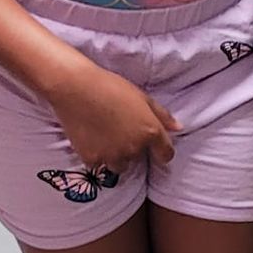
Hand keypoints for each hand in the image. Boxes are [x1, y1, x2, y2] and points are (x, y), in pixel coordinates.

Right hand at [46, 59, 177, 171]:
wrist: (74, 87)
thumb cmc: (110, 87)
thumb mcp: (142, 97)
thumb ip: (162, 115)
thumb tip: (178, 128)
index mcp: (150, 132)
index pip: (166, 154)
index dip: (161, 151)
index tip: (154, 148)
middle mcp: (134, 148)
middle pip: (139, 158)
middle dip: (133, 149)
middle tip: (119, 130)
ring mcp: (112, 155)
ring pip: (119, 165)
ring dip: (115, 156)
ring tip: (104, 137)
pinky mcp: (92, 158)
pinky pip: (98, 165)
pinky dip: (96, 156)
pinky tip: (90, 139)